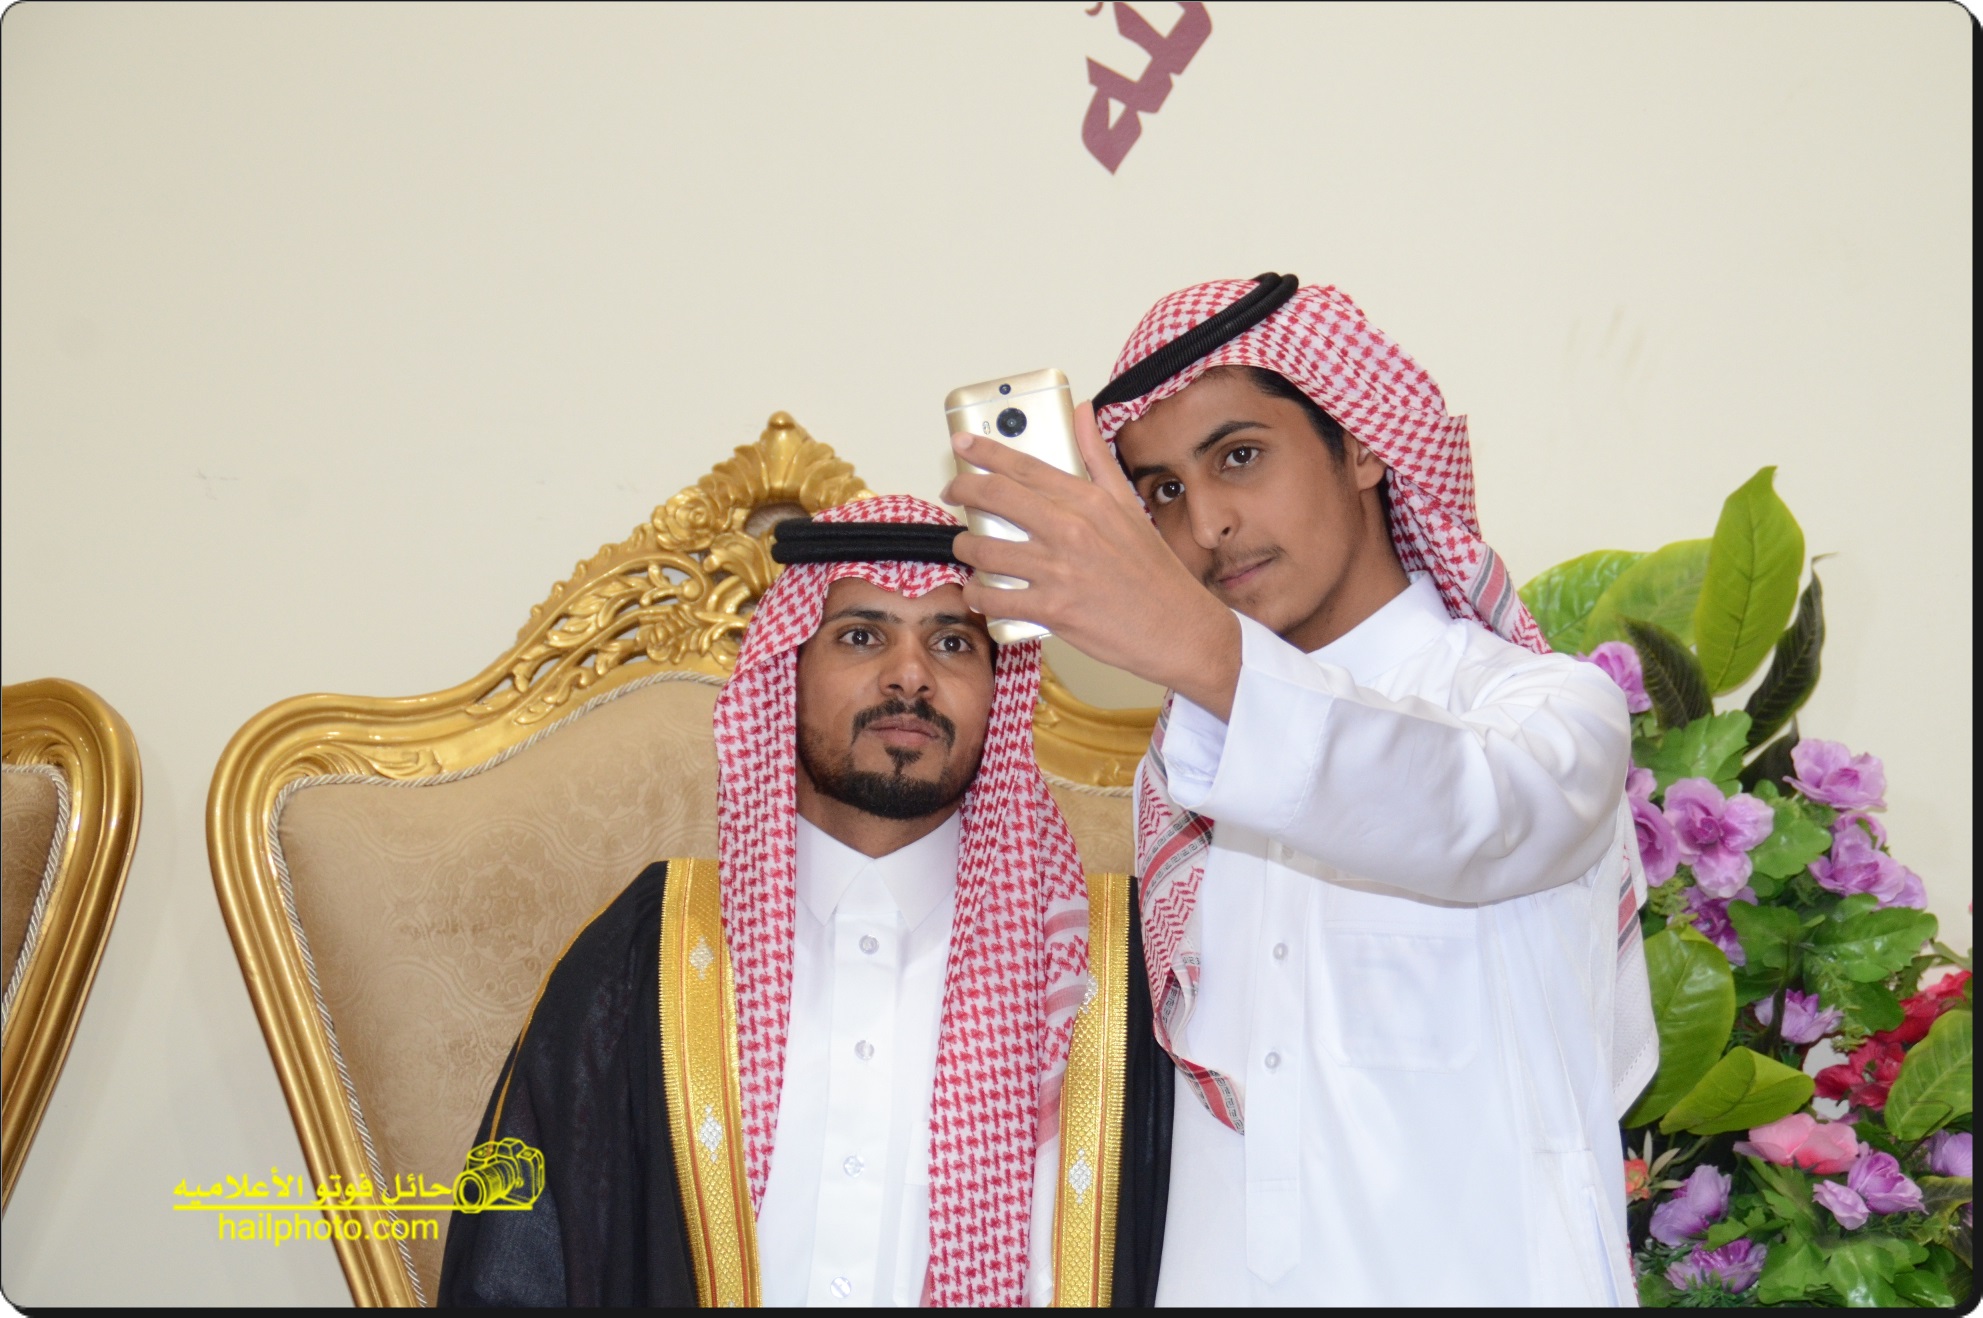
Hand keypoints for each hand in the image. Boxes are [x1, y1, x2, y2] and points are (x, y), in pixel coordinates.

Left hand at [942, 401, 1240, 718]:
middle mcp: (1070, 529)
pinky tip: (978, 593)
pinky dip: (978, 596)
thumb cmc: (1154, 572)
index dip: (984, 451)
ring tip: (969, 550)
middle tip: (953, 494)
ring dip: (966, 549)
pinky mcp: (1052, 609)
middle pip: (994, 498)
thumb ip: (1098, 457)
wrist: (1178, 627)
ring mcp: (1059, 570)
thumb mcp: (1128, 505)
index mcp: (1088, 501)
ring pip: (985, 550)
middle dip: (962, 491)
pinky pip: (995, 598)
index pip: (1023, 465)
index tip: (963, 445)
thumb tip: (1083, 412)